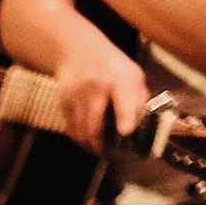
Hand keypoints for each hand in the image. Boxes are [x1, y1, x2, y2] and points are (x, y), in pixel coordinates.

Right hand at [50, 33, 148, 149]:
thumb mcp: (133, 75)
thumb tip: (142, 125)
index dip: (124, 117)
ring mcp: (76, 96)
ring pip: (81, 132)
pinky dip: (79, 137)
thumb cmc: (112, 66)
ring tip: (99, 149)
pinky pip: (71, 128)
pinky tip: (87, 138)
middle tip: (111, 154)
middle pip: (95, 125)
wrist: (77, 50)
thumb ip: (139, 99)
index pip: (123, 99)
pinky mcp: (63, 103)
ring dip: (90, 145)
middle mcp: (96, 88)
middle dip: (102, 145)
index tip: (125, 131)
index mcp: (120, 80)